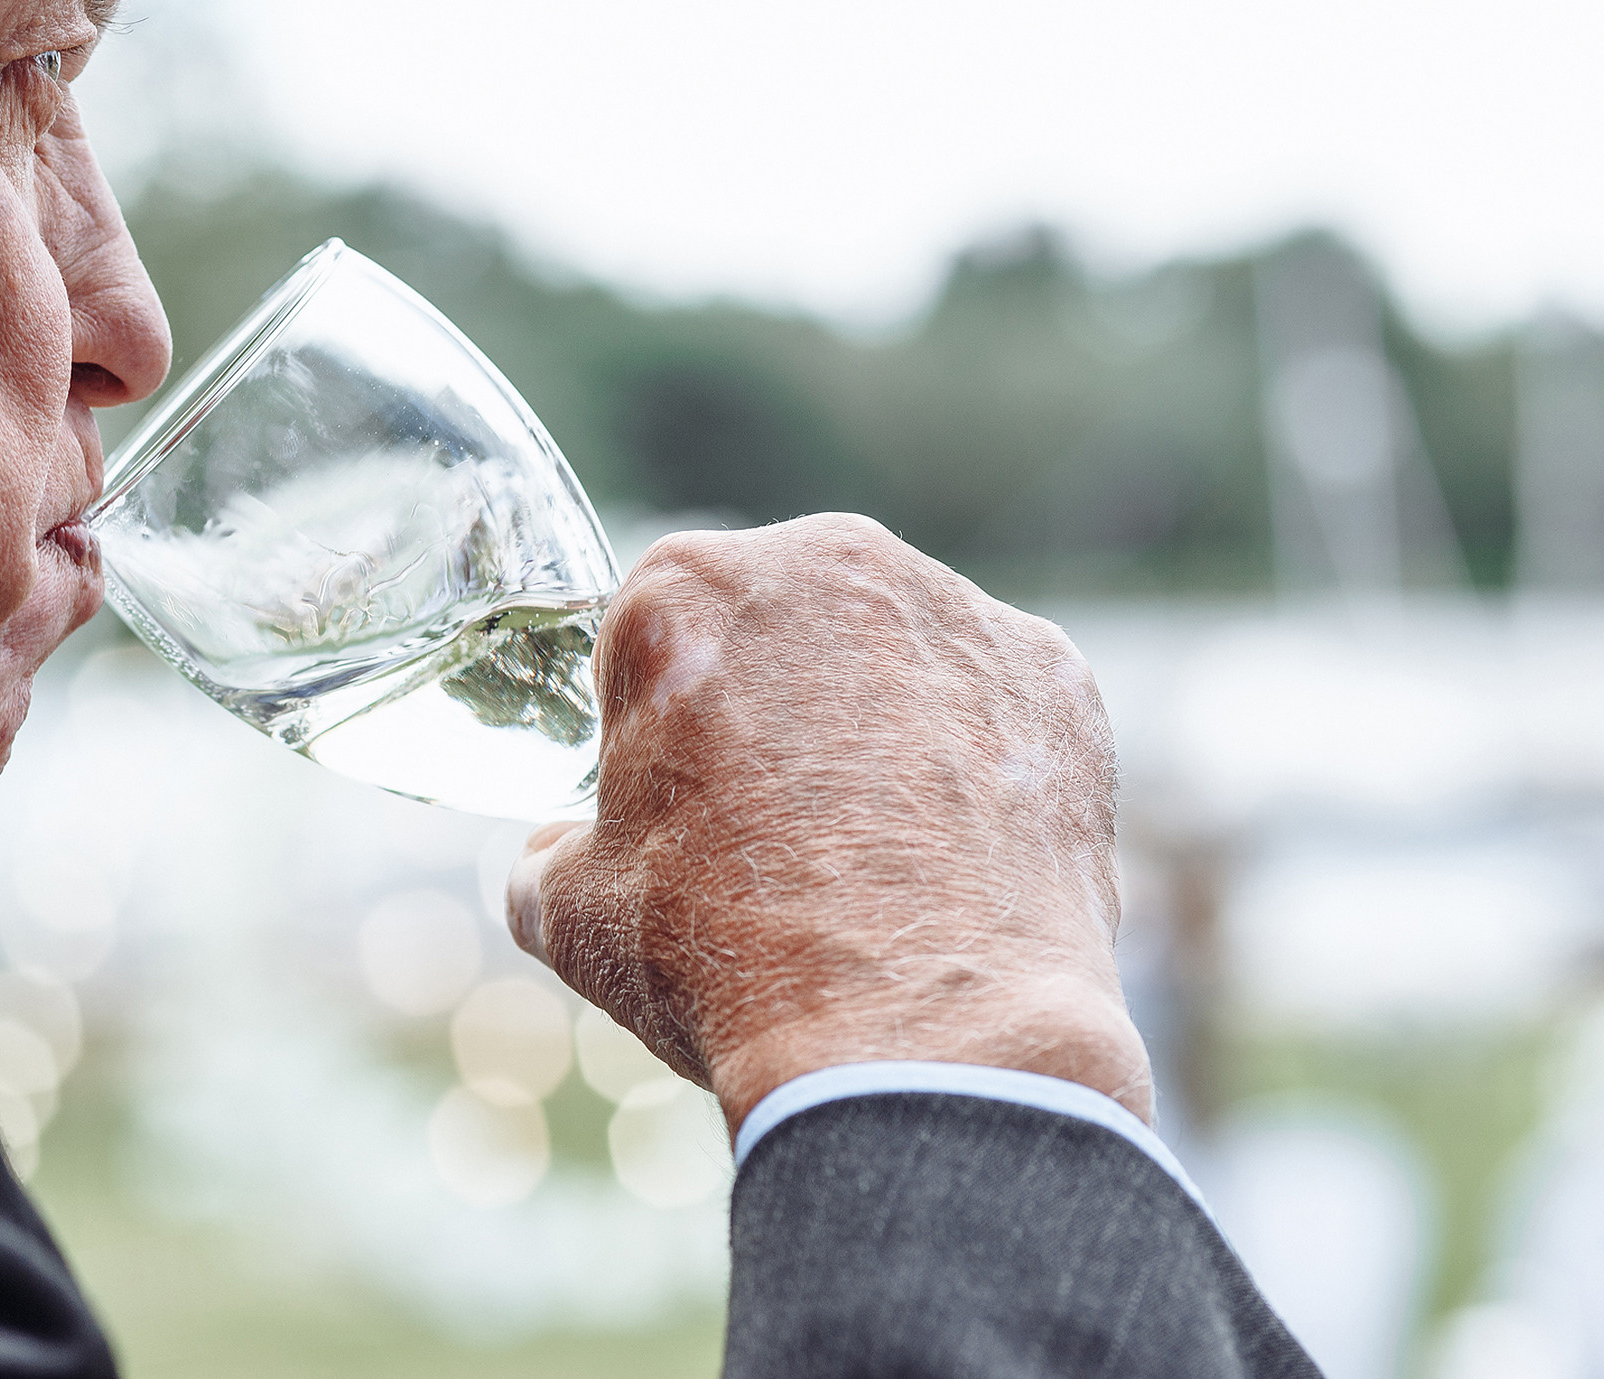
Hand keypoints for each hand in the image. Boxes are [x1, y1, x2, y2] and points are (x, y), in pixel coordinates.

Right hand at [507, 515, 1152, 1132]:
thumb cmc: (725, 961)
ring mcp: (955, 611)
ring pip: (893, 649)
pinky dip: (979, 756)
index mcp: (685, 588)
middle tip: (773, 822)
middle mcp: (826, 561)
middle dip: (770, 698)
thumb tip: (552, 856)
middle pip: (780, 617)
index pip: (653, 631)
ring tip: (873, 849)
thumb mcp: (572, 914)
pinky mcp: (1057, 676)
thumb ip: (546, 854)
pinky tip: (957, 851)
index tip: (675, 797)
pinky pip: (996, 698)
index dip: (655, 722)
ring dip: (876, 719)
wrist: (919, 1042)